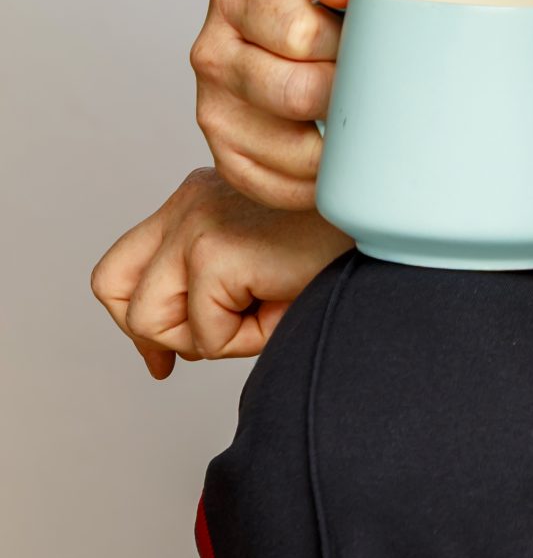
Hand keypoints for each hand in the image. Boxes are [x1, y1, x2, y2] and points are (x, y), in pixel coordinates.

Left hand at [90, 167, 355, 378]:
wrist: (394, 236)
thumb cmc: (343, 252)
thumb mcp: (262, 272)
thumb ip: (206, 297)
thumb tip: (158, 360)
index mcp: (199, 197)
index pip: (124, 266)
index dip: (141, 319)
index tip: (169, 356)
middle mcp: (189, 199)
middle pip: (112, 286)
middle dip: (157, 332)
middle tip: (213, 341)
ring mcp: (197, 220)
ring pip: (149, 321)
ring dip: (213, 339)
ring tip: (269, 308)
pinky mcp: (216, 249)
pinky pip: (203, 337)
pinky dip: (249, 341)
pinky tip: (289, 303)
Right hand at [190, 0, 402, 209]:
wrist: (326, 44)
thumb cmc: (346, 7)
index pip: (300, 34)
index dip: (346, 44)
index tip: (363, 40)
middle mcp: (211, 53)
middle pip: (295, 94)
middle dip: (347, 95)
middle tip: (371, 86)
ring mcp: (212, 112)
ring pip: (292, 151)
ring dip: (341, 145)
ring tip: (362, 120)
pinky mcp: (226, 161)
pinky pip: (281, 189)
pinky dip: (323, 183)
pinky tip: (343, 159)